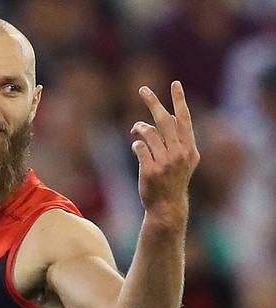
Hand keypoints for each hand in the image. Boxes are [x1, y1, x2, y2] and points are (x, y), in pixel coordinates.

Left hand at [131, 81, 199, 217]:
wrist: (167, 206)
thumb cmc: (173, 180)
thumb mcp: (183, 160)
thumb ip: (176, 141)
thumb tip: (155, 122)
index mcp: (190, 148)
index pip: (184, 119)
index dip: (179, 100)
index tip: (175, 84)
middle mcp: (180, 153)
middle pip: (164, 120)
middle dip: (153, 102)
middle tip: (142, 89)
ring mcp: (166, 162)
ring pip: (148, 132)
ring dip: (139, 128)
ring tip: (135, 130)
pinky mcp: (151, 169)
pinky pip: (139, 146)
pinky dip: (136, 144)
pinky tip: (138, 149)